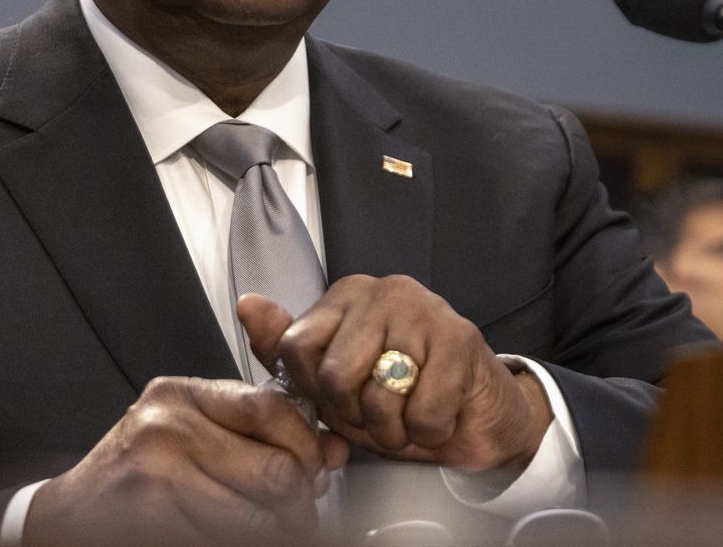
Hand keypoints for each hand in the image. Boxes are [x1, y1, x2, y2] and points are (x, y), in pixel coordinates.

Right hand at [24, 375, 348, 546]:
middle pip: (275, 470)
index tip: (314, 470)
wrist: (74, 514)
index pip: (273, 410)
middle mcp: (166, 428)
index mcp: (181, 396)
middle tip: (299, 513)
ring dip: (278, 532)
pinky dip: (245, 543)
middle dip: (299, 501)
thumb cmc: (138, 471)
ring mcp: (156, 477)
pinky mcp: (152, 521)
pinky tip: (236, 536)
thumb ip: (258, 426)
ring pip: (259, 518)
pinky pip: (228, 540)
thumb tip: (334, 449)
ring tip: (272, 528)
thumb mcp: (192, 429)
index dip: (308, 447)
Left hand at [239, 277, 553, 472]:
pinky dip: (429, 432)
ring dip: (394, 429)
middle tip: (381, 412)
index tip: (342, 397)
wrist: (475, 417)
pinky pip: (423, 412)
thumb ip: (285, 349)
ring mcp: (426, 309)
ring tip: (410, 415)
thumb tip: (247, 304)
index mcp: (347, 294)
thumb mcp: (331, 382)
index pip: (295, 348)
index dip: (315, 392)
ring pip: (379, 396)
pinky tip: (440, 415)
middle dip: (356, 415)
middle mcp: (385, 290)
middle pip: (335, 376)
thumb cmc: (400, 396)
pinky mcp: (462, 339)